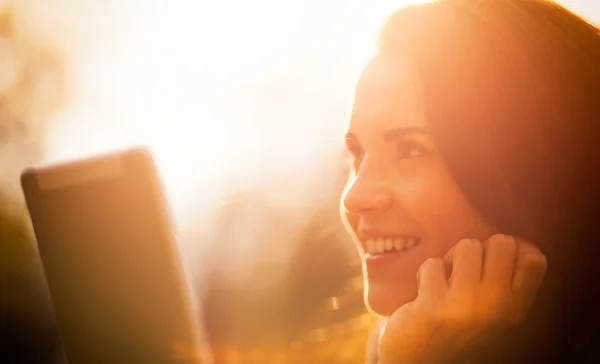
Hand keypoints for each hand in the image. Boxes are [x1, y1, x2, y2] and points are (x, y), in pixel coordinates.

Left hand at [378, 234, 546, 363]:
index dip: (513, 248)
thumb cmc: (457, 326)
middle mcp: (498, 308)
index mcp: (517, 308)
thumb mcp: (494, 310)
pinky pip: (433, 264)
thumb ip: (506, 281)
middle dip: (481, 248)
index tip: (493, 259)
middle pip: (503, 243)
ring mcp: (467, 307)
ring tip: (446, 280)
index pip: (535, 260)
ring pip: (468, 246)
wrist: (421, 359)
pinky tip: (425, 293)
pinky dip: (425, 273)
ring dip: (451, 258)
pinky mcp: (435, 307)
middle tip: (466, 270)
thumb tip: (513, 240)